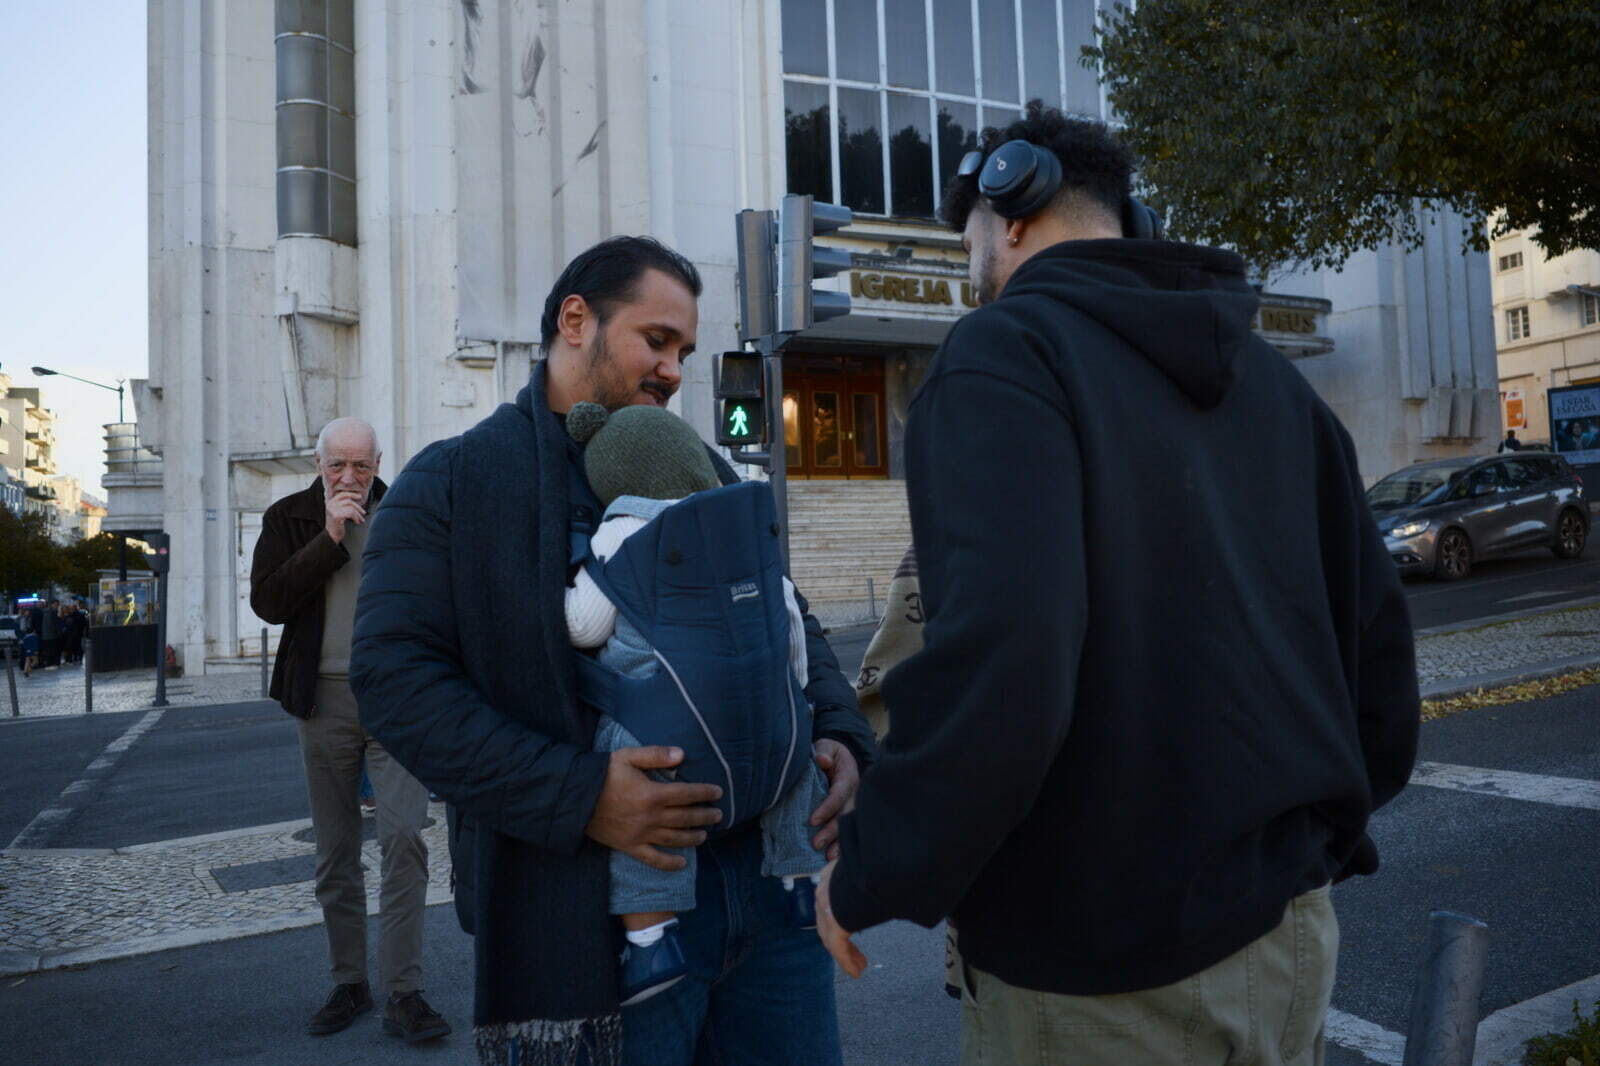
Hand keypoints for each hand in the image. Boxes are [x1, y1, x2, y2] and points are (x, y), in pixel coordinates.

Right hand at [324, 491, 366, 543]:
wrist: (331, 535)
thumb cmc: (337, 524)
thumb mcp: (339, 511)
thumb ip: (344, 504)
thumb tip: (357, 496)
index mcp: (330, 502)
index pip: (342, 494)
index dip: (352, 494)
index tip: (360, 496)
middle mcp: (330, 505)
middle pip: (349, 501)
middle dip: (358, 507)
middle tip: (363, 513)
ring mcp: (333, 510)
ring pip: (351, 508)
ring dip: (358, 515)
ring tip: (360, 520)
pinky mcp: (337, 516)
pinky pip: (351, 513)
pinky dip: (356, 518)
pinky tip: (356, 522)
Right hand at [585, 746, 723, 870]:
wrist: (576, 797)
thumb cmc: (603, 774)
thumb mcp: (629, 756)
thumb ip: (656, 755)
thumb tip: (682, 754)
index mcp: (653, 794)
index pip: (687, 794)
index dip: (704, 793)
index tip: (717, 792)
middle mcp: (651, 817)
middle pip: (685, 818)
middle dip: (705, 816)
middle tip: (718, 815)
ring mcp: (641, 834)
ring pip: (674, 839)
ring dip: (693, 838)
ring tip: (704, 835)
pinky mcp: (630, 846)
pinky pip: (653, 859)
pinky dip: (669, 863)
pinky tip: (682, 863)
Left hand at [809, 739, 859, 859]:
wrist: (840, 758)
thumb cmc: (830, 753)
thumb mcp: (827, 746)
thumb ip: (823, 751)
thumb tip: (822, 759)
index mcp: (848, 777)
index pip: (838, 795)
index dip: (827, 808)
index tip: (812, 820)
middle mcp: (854, 794)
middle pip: (845, 815)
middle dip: (832, 831)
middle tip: (816, 844)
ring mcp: (853, 806)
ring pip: (849, 826)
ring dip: (839, 842)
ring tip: (827, 856)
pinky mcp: (848, 814)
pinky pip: (847, 830)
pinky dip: (841, 844)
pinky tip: (832, 856)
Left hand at [817, 861, 867, 977]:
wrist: (874, 862)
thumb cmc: (878, 862)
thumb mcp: (872, 870)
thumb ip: (873, 879)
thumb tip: (891, 881)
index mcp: (832, 875)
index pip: (830, 901)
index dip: (839, 918)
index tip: (851, 928)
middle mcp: (825, 889)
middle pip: (828, 921)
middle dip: (842, 939)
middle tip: (856, 953)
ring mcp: (826, 906)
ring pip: (831, 936)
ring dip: (846, 953)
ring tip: (859, 966)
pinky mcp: (834, 921)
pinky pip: (837, 946)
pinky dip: (846, 960)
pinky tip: (856, 971)